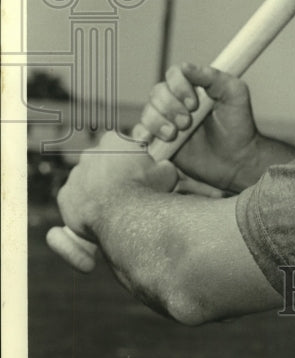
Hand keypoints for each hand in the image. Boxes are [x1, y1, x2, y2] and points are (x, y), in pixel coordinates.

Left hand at [57, 130, 177, 239]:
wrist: (125, 217)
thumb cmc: (148, 191)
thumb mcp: (167, 172)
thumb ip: (161, 165)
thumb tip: (161, 167)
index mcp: (114, 141)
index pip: (121, 145)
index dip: (131, 159)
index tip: (138, 173)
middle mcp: (90, 153)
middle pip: (101, 162)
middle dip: (110, 173)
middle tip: (125, 190)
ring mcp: (75, 175)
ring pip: (86, 181)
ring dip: (96, 189)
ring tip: (112, 206)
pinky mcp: (64, 196)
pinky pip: (74, 200)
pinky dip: (84, 206)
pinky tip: (99, 215)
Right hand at [135, 62, 262, 193]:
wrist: (236, 160)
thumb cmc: (238, 125)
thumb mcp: (234, 94)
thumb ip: (212, 77)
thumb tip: (185, 66)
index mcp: (194, 87)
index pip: (174, 74)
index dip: (179, 87)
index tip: (194, 104)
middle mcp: (177, 101)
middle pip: (157, 92)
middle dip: (171, 108)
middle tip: (187, 123)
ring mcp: (166, 121)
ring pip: (147, 112)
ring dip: (159, 122)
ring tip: (175, 135)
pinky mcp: (159, 141)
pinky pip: (140, 133)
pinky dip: (144, 135)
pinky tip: (160, 141)